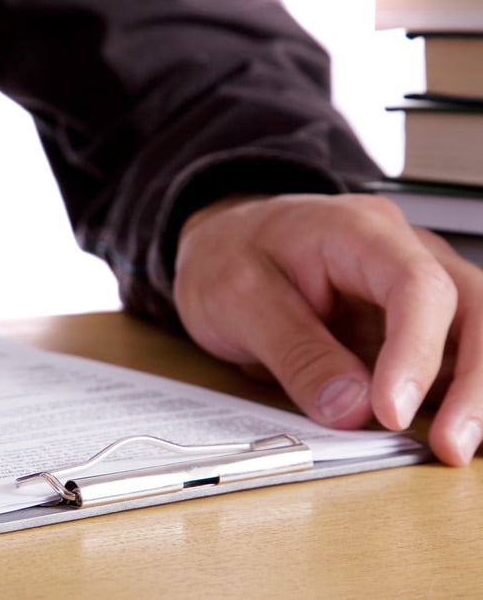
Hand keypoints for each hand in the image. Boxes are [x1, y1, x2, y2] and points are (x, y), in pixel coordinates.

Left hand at [174, 193, 481, 465]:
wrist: (220, 243)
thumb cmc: (227, 255)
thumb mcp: (236, 299)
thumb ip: (294, 352)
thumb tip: (351, 407)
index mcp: (357, 231)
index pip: (416, 286)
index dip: (415, 353)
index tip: (391, 411)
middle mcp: (401, 252)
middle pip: (473, 308)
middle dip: (474, 382)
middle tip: (450, 445)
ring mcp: (410, 289)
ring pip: (472, 334)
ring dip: (471, 394)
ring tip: (449, 447)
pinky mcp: (406, 325)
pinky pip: (447, 359)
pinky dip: (450, 397)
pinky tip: (439, 432)